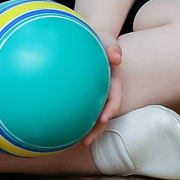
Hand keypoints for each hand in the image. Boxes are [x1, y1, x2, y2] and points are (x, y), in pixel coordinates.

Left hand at [80, 32, 126, 147]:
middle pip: (104, 114)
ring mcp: (93, 95)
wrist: (83, 38)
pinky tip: (63, 128)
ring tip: (75, 142)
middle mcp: (104, 91)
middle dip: (97, 129)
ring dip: (87, 130)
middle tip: (86, 141)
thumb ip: (112, 45)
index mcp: (112, 80)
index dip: (111, 109)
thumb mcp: (105, 37)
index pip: (115, 97)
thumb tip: (116, 58)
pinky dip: (75, 120)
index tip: (104, 118)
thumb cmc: (96, 38)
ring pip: (92, 116)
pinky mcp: (81, 96)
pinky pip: (79, 110)